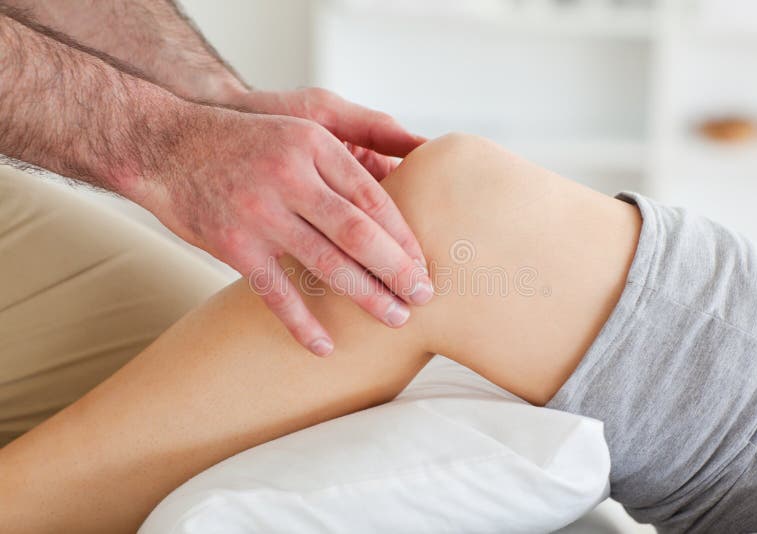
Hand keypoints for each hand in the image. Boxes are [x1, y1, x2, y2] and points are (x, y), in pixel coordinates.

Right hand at [130, 105, 432, 356]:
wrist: (164, 146)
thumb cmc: (244, 143)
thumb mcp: (298, 127)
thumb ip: (348, 154)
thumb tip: (403, 182)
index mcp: (315, 146)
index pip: (374, 199)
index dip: (405, 236)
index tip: (425, 264)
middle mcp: (291, 176)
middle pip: (360, 234)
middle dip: (398, 271)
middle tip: (424, 297)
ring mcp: (260, 212)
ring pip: (327, 265)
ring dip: (367, 297)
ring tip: (395, 319)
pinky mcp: (233, 244)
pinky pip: (276, 293)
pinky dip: (302, 324)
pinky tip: (325, 347)